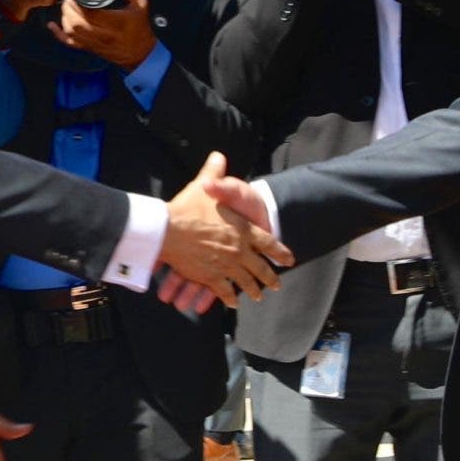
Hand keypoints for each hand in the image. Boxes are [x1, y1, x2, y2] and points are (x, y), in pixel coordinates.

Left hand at [53, 0, 158, 67]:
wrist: (141, 54)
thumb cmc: (142, 29)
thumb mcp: (142, 5)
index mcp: (116, 23)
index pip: (90, 14)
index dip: (77, 4)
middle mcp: (103, 35)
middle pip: (76, 23)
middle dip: (68, 9)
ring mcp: (94, 43)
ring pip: (71, 32)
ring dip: (64, 18)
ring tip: (65, 6)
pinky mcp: (89, 48)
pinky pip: (70, 43)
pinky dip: (59, 34)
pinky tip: (51, 25)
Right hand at [162, 152, 290, 307]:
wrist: (170, 230)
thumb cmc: (188, 207)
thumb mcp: (204, 186)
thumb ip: (215, 174)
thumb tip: (219, 157)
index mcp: (243, 230)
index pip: (268, 242)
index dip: (279, 251)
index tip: (290, 259)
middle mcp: (239, 250)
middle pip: (260, 268)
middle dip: (269, 277)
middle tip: (277, 285)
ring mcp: (226, 266)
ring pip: (245, 282)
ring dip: (253, 290)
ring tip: (259, 296)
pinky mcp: (210, 277)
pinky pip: (224, 291)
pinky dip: (229, 297)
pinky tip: (233, 302)